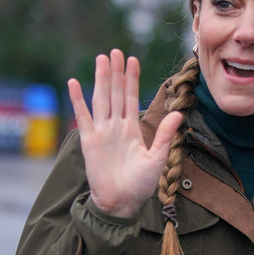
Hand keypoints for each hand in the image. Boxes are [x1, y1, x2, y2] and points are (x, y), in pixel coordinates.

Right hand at [68, 49, 182, 216]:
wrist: (122, 203)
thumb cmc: (140, 185)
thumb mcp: (157, 157)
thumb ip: (164, 134)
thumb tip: (178, 114)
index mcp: (132, 129)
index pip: (131, 98)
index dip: (132, 79)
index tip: (133, 60)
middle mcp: (116, 127)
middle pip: (116, 93)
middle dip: (116, 72)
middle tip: (115, 51)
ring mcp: (102, 132)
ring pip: (101, 99)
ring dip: (101, 79)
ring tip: (101, 59)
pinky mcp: (89, 141)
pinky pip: (83, 116)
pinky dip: (78, 99)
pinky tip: (74, 82)